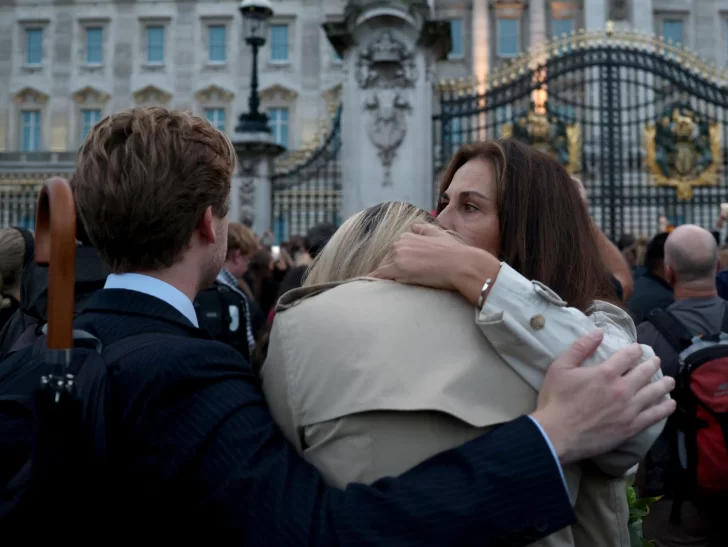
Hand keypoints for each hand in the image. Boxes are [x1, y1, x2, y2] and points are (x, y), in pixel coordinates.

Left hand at [370, 223, 500, 302]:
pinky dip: (373, 281)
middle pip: (387, 259)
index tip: (401, 271)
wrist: (462, 264)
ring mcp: (398, 255)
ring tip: (384, 288)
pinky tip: (369, 287)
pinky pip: (379, 276)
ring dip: (384, 277)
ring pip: (383, 268)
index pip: (395, 250)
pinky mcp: (398, 269)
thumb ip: (424, 229)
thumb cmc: (455, 253)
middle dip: (390, 269)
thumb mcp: (439, 234)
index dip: (397, 262)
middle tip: (398, 282)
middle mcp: (401, 243)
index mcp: (409, 235)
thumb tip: (414, 226)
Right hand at [531, 331, 675, 465]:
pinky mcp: (631, 427)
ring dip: (664, 384)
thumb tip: (598, 332)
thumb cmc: (556, 400)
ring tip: (669, 380)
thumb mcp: (560, 368)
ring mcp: (629, 409)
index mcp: (605, 372)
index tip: (638, 348)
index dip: (635, 350)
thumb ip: (580, 348)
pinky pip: (654, 416)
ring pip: (654, 393)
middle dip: (652, 364)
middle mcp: (622, 388)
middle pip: (644, 372)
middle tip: (656, 360)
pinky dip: (664, 409)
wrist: (557, 434)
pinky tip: (670, 404)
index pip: (628, 356)